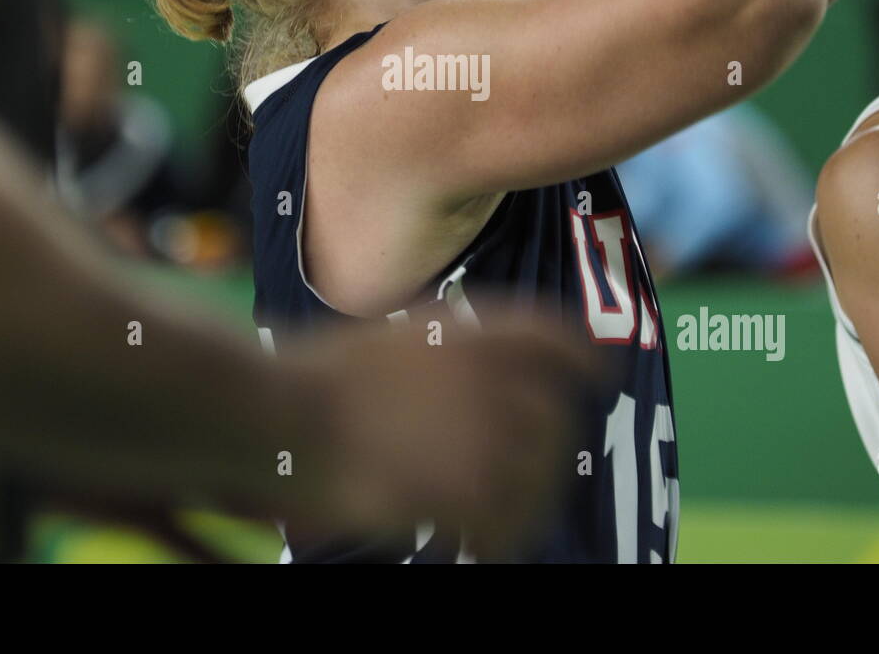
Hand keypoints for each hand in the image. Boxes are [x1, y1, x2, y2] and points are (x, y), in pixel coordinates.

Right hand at [278, 307, 611, 559]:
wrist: (279, 415)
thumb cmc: (319, 374)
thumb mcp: (397, 335)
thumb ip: (452, 345)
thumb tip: (492, 371)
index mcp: (471, 333)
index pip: (553, 337)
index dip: (583, 357)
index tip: (599, 375)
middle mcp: (488, 378)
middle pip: (556, 417)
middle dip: (553, 446)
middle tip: (538, 469)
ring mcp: (479, 435)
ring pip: (538, 477)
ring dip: (530, 499)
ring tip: (507, 517)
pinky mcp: (460, 491)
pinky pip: (505, 523)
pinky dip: (500, 539)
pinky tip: (481, 546)